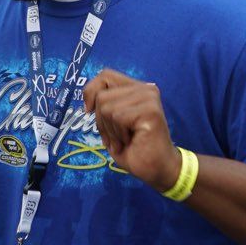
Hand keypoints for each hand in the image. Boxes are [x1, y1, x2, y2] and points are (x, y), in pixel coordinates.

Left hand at [82, 69, 179, 192]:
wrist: (157, 169)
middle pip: (102, 96)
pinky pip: (118, 117)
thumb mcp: (110, 123)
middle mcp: (145, 88)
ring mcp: (149, 97)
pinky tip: (132, 141)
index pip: (105, 75)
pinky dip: (119, 135)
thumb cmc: (134, 148)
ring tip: (126, 140)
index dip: (91, 93)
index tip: (89, 112)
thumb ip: (103, 105)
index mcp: (136, 88)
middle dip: (102, 122)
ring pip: (107, 107)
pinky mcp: (151, 110)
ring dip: (111, 131)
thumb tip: (88, 103)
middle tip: (119, 136)